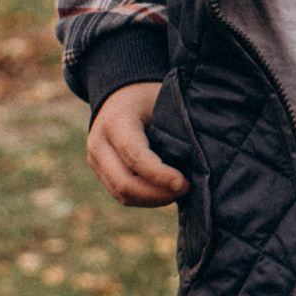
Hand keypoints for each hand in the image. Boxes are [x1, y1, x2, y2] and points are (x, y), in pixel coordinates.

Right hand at [86, 81, 188, 206]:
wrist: (122, 95)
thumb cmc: (150, 97)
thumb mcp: (163, 103)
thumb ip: (175, 129)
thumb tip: (199, 162)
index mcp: (116, 122)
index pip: (136, 156)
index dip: (160, 175)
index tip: (184, 184)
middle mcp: (99, 143)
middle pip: (124, 183)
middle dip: (157, 195)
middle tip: (185, 190)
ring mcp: (96, 160)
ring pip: (121, 194)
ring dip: (152, 200)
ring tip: (178, 192)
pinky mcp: (100, 172)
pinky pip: (120, 194)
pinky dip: (144, 199)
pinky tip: (165, 193)